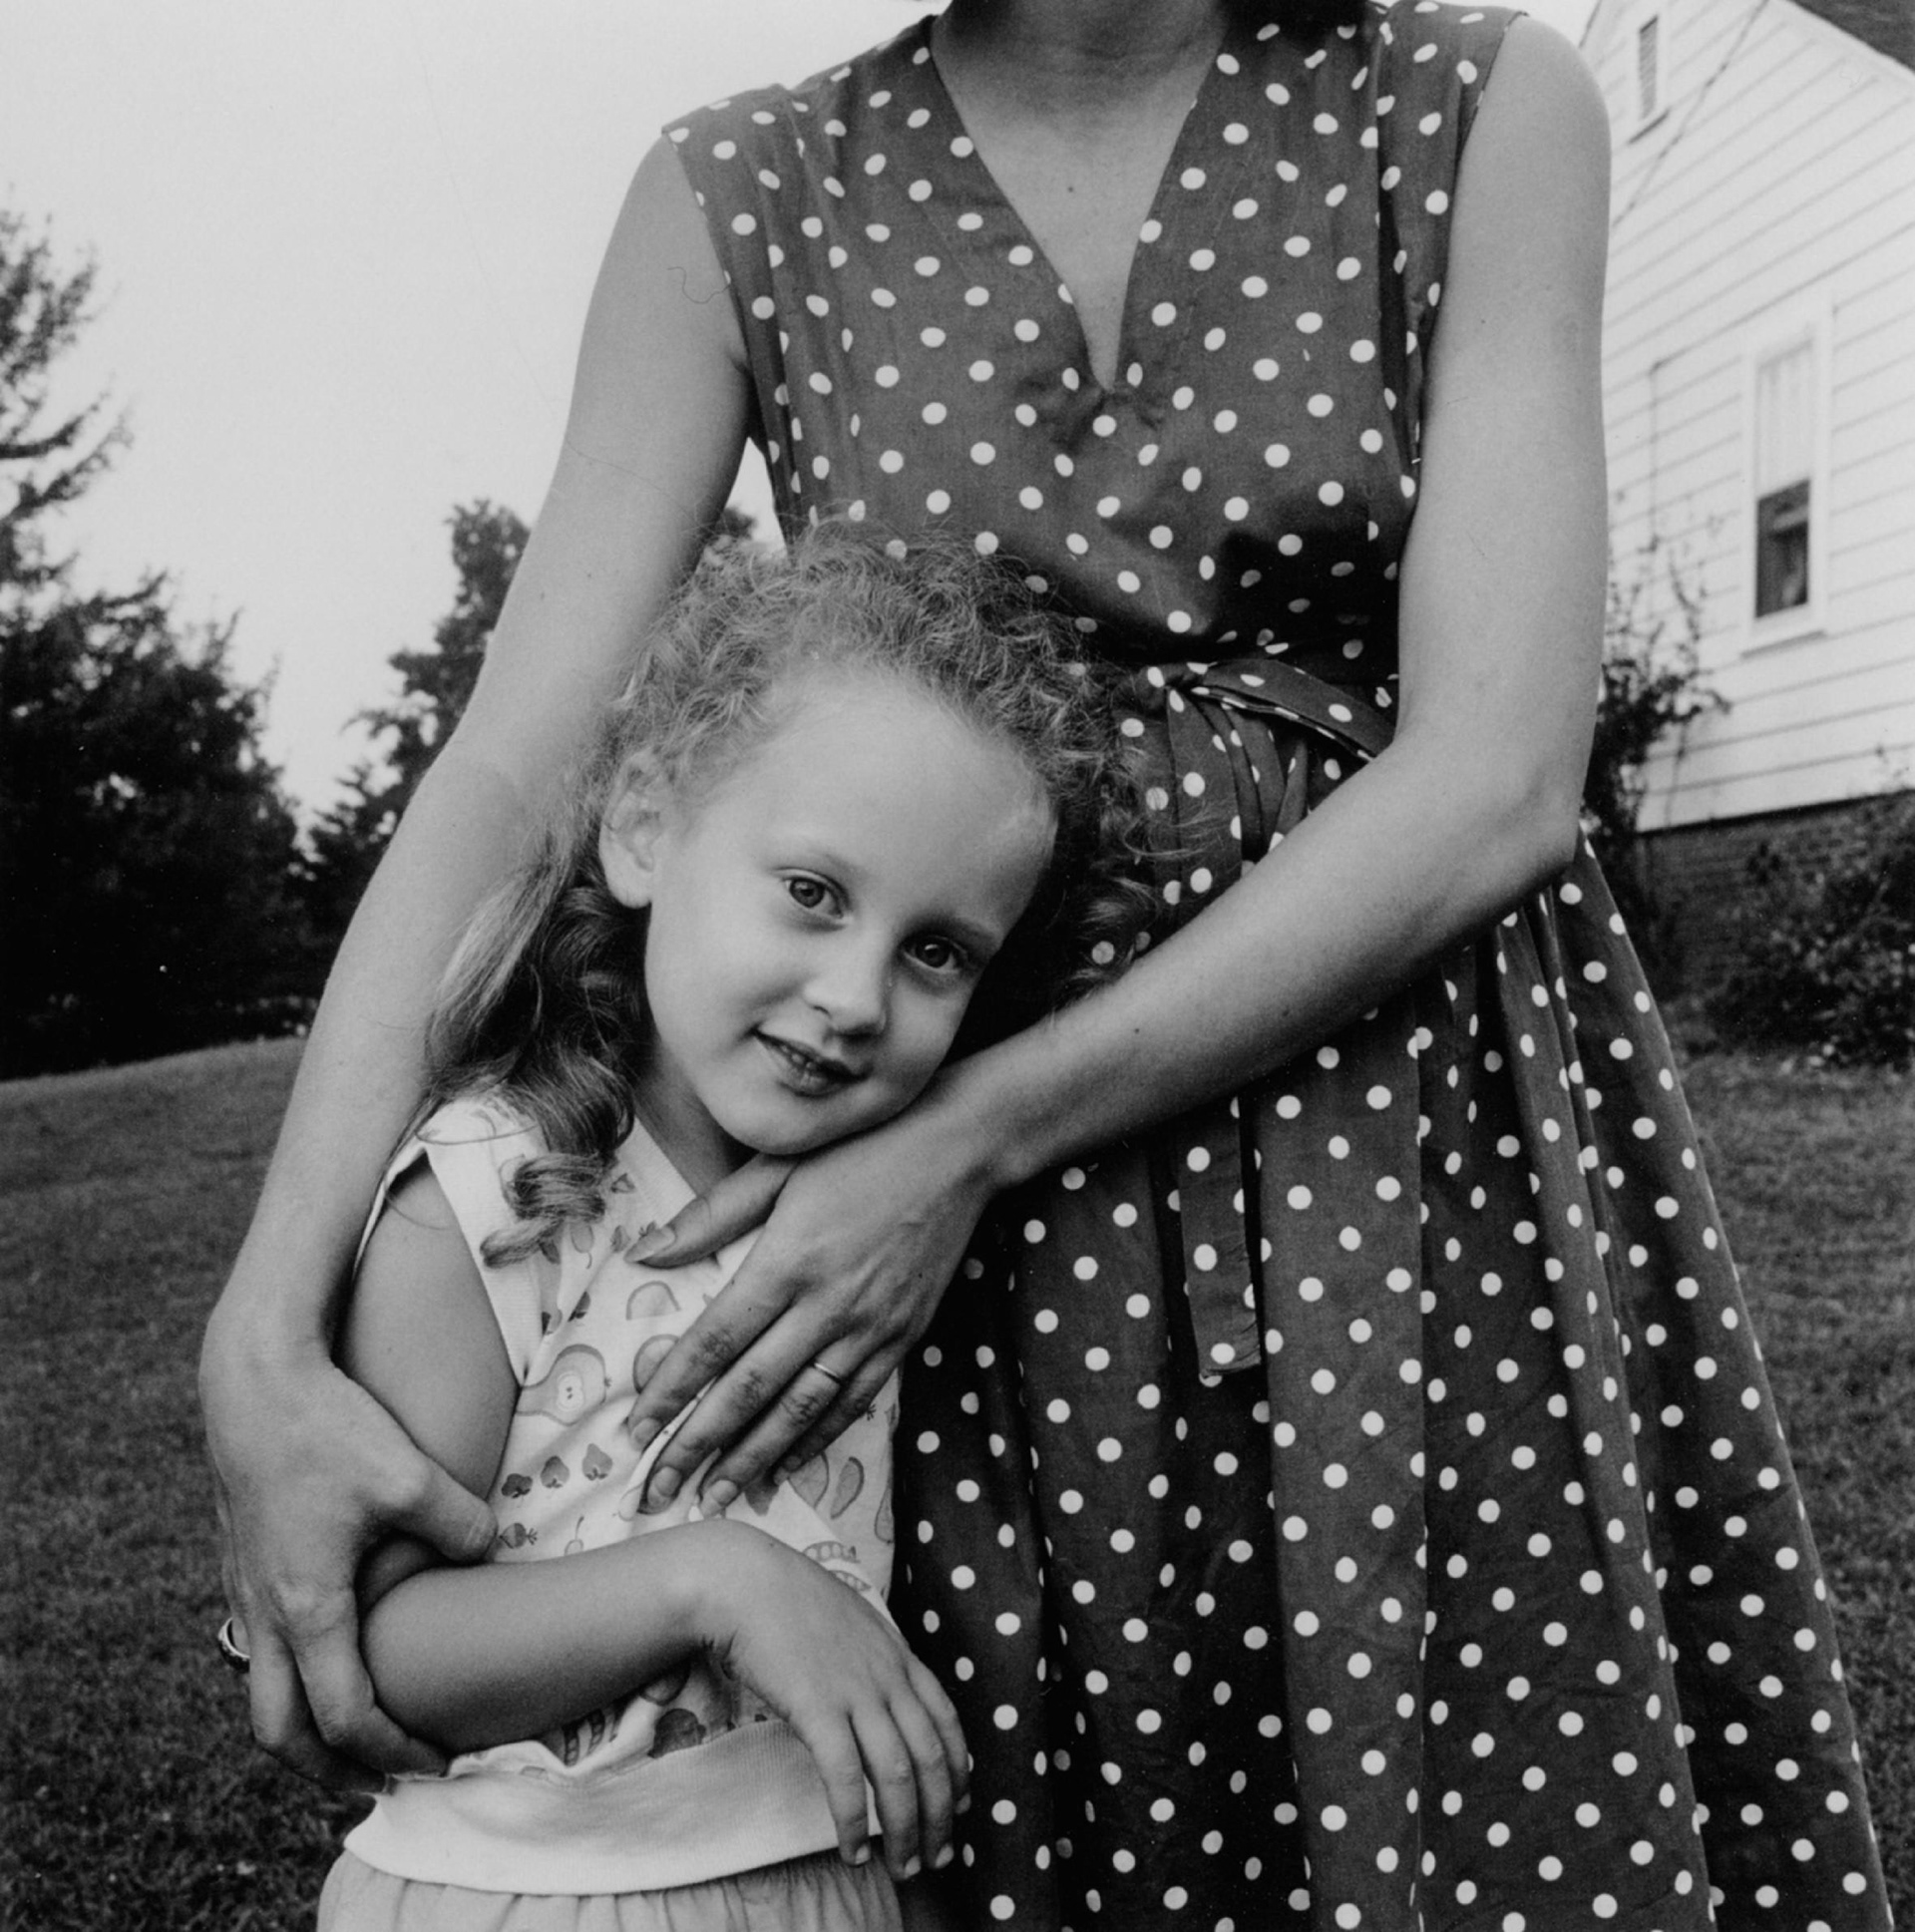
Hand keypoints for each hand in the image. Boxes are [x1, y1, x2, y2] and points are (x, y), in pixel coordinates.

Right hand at [200, 1305, 494, 1789]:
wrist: (254, 1380)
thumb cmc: (329, 1427)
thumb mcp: (409, 1475)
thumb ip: (459, 1525)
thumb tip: (489, 1553)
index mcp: (306, 1608)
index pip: (344, 1717)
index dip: (391, 1750)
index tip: (436, 1761)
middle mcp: (263, 1614)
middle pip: (279, 1734)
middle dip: (328, 1773)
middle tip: (381, 1786)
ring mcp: (243, 1592)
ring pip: (260, 1693)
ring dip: (304, 1728)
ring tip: (356, 1737)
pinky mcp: (242, 1565)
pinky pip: (258, 1649)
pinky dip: (291, 1678)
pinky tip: (332, 1658)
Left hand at [626, 1087, 998, 1511]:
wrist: (958, 1150)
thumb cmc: (860, 1148)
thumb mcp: (778, 1166)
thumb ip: (712, 1215)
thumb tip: (644, 1255)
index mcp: (788, 1261)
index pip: (715, 1342)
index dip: (671, 1392)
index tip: (634, 1432)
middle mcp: (827, 1305)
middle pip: (749, 1391)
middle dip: (697, 1447)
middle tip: (655, 1492)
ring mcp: (869, 1329)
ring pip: (800, 1411)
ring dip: (752, 1459)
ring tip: (710, 1498)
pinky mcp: (902, 1339)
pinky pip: (851, 1403)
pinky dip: (813, 1440)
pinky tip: (782, 1467)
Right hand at [696, 1521, 968, 1876]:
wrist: (747, 1580)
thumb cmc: (792, 1601)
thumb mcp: (853, 1622)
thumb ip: (874, 1659)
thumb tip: (879, 1696)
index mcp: (899, 1656)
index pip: (947, 1720)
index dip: (959, 1769)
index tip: (960, 1806)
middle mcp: (888, 1676)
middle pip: (931, 1756)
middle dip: (941, 1815)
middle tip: (939, 1857)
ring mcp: (855, 1691)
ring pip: (898, 1773)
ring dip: (905, 1828)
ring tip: (902, 1866)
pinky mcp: (816, 1708)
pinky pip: (844, 1777)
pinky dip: (853, 1820)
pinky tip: (853, 1849)